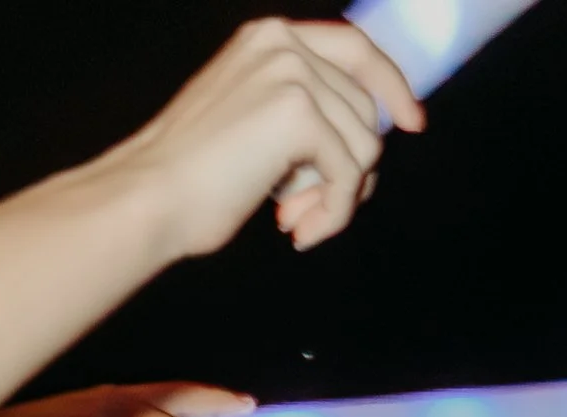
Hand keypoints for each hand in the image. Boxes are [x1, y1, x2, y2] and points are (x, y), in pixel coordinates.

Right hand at [115, 18, 424, 263]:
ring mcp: (292, 73)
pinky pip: (350, 174)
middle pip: (365, 111)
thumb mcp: (252, 121)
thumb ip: (303, 111)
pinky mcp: (299, 114)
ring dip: (339, 198)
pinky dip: (334, 213)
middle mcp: (283, 42)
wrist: (152, 195)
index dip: (391, 84)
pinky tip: (299, 229)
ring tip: (299, 221)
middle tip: (310, 211)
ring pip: (365, 146)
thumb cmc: (194, 175)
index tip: (414, 122)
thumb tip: (366, 140)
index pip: (355, 47)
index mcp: (269, 37)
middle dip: (349, 171)